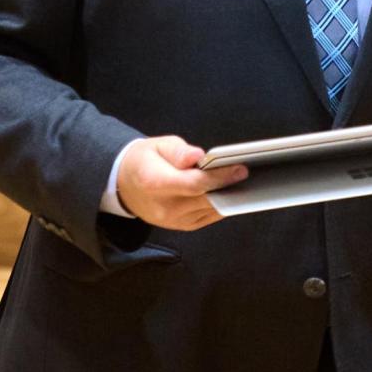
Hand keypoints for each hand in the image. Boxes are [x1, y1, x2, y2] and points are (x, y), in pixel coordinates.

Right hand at [116, 135, 247, 230]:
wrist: (124, 184)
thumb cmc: (144, 161)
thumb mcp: (159, 145)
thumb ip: (179, 151)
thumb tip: (198, 156)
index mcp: (155, 183)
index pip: (194, 184)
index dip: (220, 177)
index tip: (240, 169)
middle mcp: (163, 206)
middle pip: (205, 199)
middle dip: (228, 187)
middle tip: (247, 174)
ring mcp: (171, 220)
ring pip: (209, 210)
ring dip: (227, 197)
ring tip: (241, 182)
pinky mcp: (179, 226)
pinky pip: (206, 217)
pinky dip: (219, 205)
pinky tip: (228, 193)